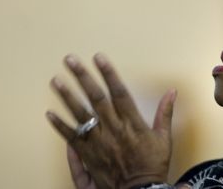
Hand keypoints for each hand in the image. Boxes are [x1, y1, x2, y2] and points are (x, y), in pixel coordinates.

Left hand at [46, 53, 176, 188]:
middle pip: (95, 98)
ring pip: (80, 115)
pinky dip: (60, 126)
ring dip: (67, 96)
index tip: (99, 57)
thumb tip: (172, 91)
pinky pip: (72, 138)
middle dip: (82, 77)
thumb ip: (165, 113)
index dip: (108, 73)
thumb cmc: (152, 165)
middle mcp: (113, 129)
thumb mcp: (164, 139)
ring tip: (56, 81)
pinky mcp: (88, 154)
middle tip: (70, 60)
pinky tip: (49, 113)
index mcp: (132, 123)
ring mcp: (99, 142)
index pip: (119, 92)